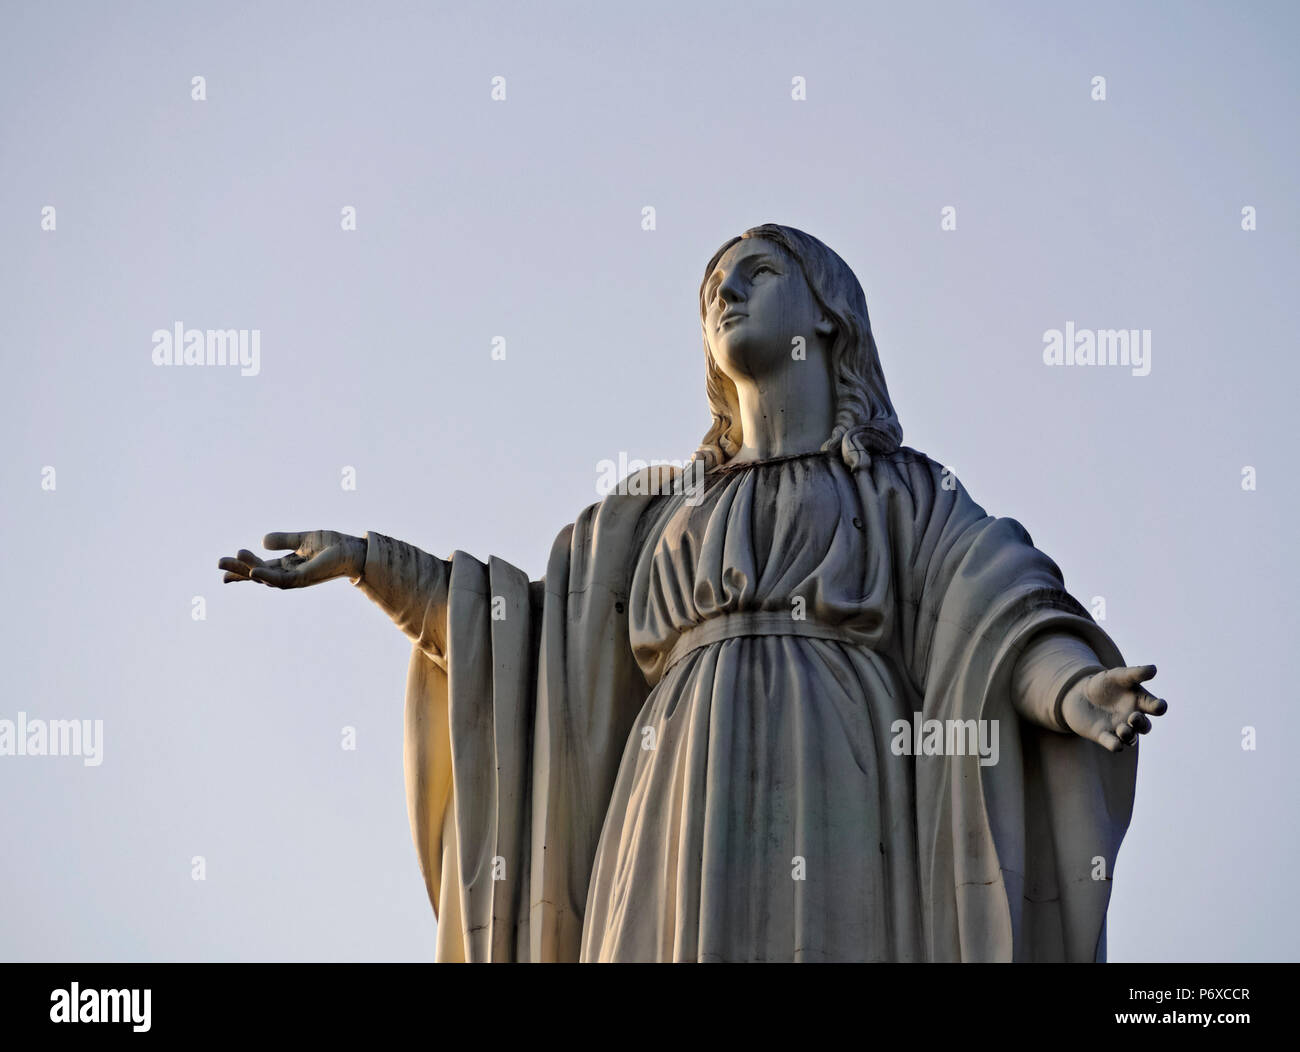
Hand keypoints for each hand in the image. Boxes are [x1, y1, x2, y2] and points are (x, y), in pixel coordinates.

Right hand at [218, 531, 365, 588]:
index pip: (260, 568)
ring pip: (266, 577)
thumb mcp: (303, 539)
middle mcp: (289, 574)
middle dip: (239, 570)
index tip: (223, 567)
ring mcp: (295, 578)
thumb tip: (262, 541)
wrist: (353, 550)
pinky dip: (267, 576)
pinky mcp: (304, 578)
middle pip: (258, 575)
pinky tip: (255, 570)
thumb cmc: (332, 545)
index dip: (242, 568)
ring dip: (249, 569)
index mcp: (287, 565)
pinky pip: (281, 580)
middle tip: (219, 563)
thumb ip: (284, 540)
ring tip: (234, 558)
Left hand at [1061, 665, 1167, 752]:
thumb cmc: (1104, 684)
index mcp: (1140, 702)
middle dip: (1141, 723)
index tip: (1158, 705)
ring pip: (1131, 738)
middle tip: (1133, 717)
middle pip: (1145, 726)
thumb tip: (1154, 669)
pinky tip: (1116, 745)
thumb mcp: (1117, 675)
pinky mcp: (1103, 735)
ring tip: (1123, 730)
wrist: (1080, 693)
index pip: (1156, 707)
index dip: (1159, 707)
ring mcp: (1119, 728)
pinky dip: (1115, 745)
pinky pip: (1113, 744)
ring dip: (1129, 736)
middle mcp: (1132, 718)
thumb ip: (1134, 673)